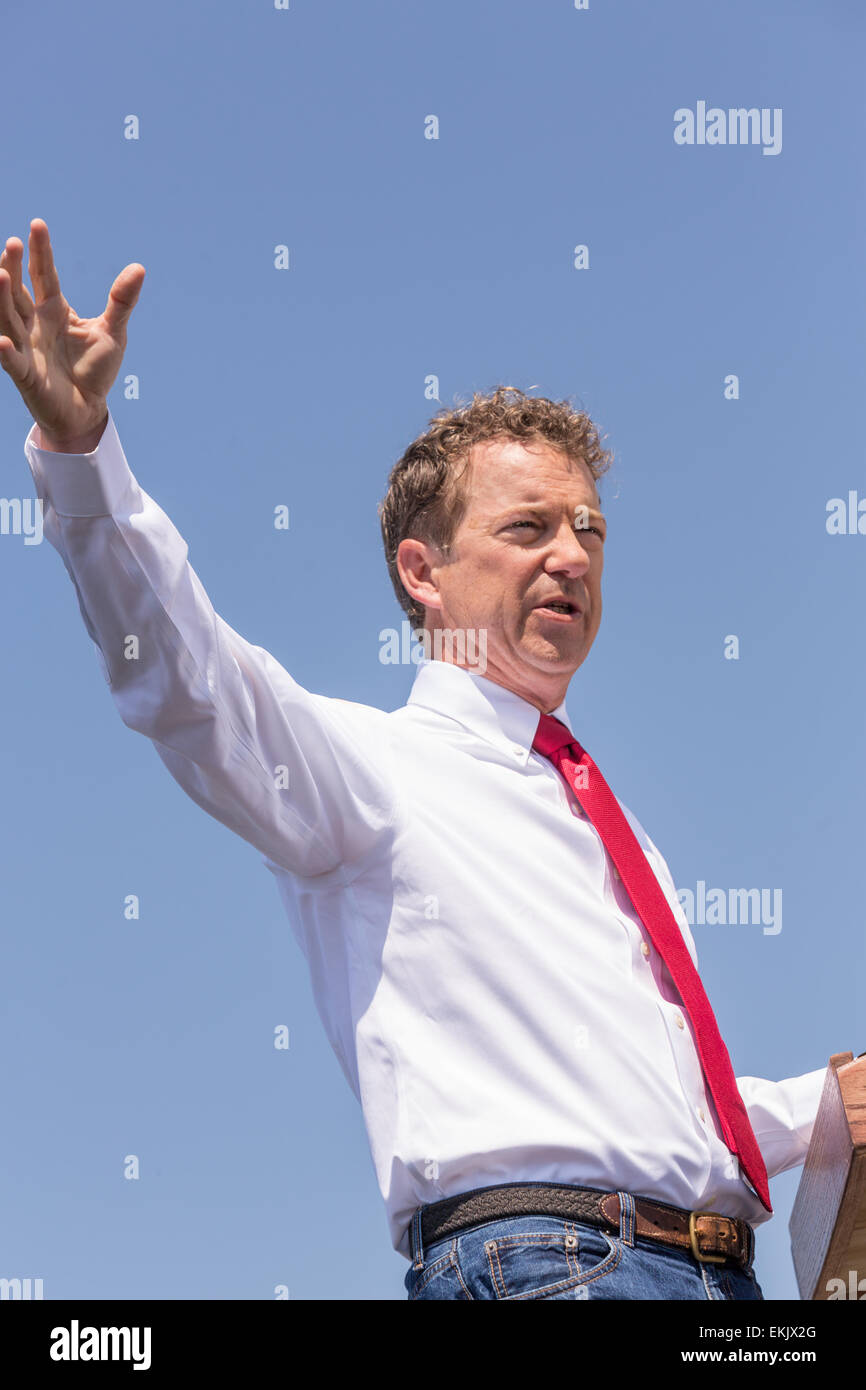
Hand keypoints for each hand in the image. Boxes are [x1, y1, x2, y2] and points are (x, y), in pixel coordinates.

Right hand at [0, 218, 144, 445]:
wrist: (86, 410)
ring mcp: (27, 347)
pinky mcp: (26, 375)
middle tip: (11, 243)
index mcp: (54, 310)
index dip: (40, 252)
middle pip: (18, 291)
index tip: (37, 225)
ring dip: (1, 298)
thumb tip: (139, 268)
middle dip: (12, 267)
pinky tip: (3, 340)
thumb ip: (122, 301)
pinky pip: (13, 362)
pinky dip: (7, 352)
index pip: (44, 275)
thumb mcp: (112, 332)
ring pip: (8, 319)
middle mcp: (34, 324)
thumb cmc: (94, 370)